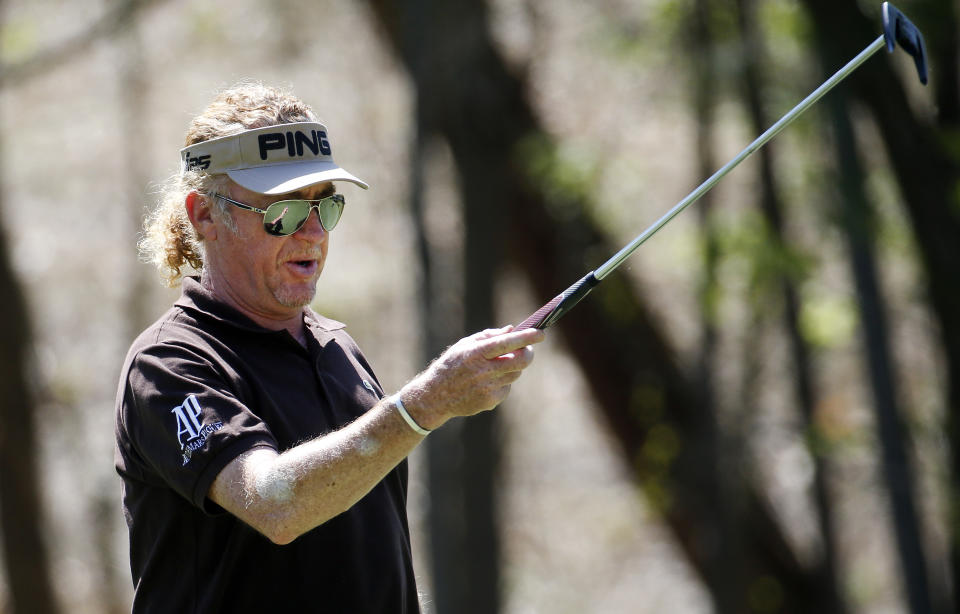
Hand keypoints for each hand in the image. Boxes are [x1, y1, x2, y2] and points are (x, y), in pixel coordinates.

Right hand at [397, 326, 545, 429]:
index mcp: (476, 353)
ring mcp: (488, 388)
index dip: (526, 338)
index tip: (540, 333)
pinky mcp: (491, 401)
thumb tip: (513, 330)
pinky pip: (506, 388)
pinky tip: (485, 383)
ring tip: (494, 367)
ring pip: (515, 374)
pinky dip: (502, 382)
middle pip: (520, 361)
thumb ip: (489, 336)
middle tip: (527, 348)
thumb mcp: (464, 345)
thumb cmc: (451, 365)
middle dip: (528, 353)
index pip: (506, 343)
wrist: (435, 396)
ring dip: (512, 368)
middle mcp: (483, 371)